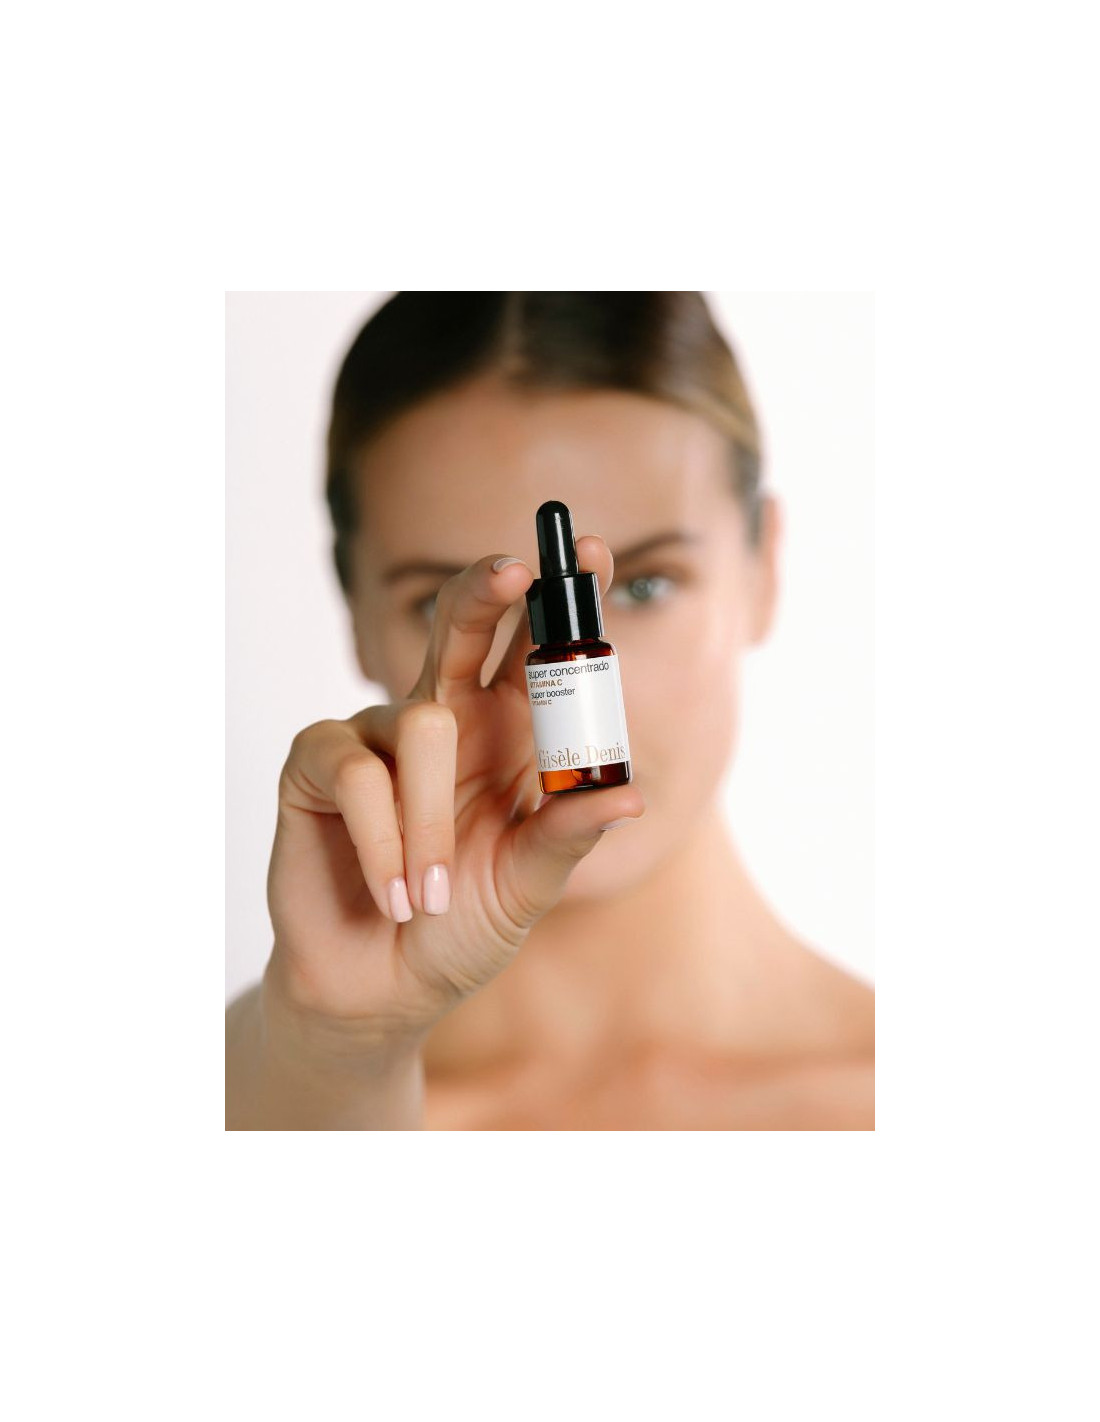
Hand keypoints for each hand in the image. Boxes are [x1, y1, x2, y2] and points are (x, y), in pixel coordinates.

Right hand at [264, 536, 644, 1050]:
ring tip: (431, 896)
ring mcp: (377, 734)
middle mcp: (445, 718)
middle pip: (462, 626)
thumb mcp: (528, 884)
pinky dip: (382, 842)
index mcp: (506, 735)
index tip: (599, 555)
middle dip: (487, 591)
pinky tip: (392, 893)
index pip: (536, 652)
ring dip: (430, 825)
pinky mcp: (317, 763)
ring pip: (422, 722)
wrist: (381, 989)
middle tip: (515, 570)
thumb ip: (568, 834)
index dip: (564, 601)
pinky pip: (356, 771)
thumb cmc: (462, 928)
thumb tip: (632, 793)